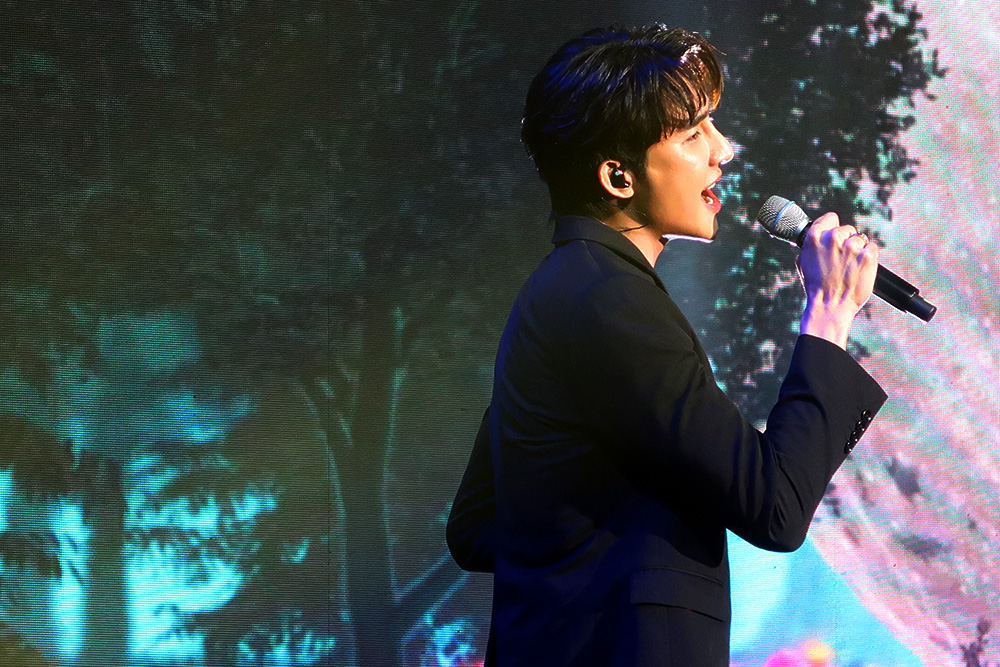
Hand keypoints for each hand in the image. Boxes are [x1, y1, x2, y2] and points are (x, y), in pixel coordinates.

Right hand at [797, 212, 878, 348]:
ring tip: (850, 267)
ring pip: (860, 239)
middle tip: (842, 260)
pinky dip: (869, 258)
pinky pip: (872, 248)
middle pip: (847, 229)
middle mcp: (833, 238)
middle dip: (846, 241)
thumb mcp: (804, 263)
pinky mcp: (867, 255)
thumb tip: (815, 236)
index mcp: (815, 238)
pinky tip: (859, 269)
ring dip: (858, 250)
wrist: (830, 306)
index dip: (833, 226)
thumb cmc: (817, 288)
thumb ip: (811, 246)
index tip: (835, 235)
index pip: (830, 218)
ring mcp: (851, 246)